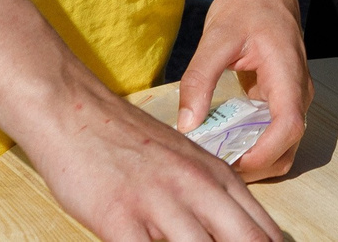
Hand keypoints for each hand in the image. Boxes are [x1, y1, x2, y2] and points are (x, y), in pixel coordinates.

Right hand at [13, 77, 281, 241]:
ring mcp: (160, 203)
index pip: (263, 232)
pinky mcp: (119, 218)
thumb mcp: (185, 161)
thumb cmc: (128, 141)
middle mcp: (197, 188)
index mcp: (218, 176)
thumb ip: (213, 198)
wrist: (73, 109)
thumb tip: (238, 235)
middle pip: (244, 241)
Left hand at [175, 0, 308, 181]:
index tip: (229, 162)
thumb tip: (187, 124)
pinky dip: (251, 148)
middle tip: (213, 166)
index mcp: (288, 73)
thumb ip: (199, 79)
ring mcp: (292, 98)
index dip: (263, 153)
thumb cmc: (245, 6)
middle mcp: (298, 91)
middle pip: (287, 147)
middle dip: (254, 166)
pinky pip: (272, 136)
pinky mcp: (280, 100)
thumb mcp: (215, 38)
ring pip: (282, 147)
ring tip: (215, 157)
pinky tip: (222, 142)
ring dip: (253, 161)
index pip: (289, 126)